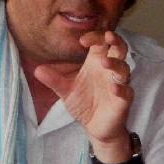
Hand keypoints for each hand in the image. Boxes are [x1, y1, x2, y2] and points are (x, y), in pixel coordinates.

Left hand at [34, 31, 133, 159]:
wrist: (94, 127)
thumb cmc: (84, 102)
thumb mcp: (65, 90)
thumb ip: (53, 80)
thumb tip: (37, 70)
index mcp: (96, 61)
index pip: (100, 42)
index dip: (95, 37)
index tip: (82, 41)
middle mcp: (109, 70)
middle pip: (119, 48)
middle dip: (116, 40)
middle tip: (108, 36)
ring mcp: (118, 83)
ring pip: (123, 68)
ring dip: (115, 64)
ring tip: (104, 63)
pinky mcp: (123, 100)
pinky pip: (126, 92)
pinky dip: (120, 88)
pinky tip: (113, 88)